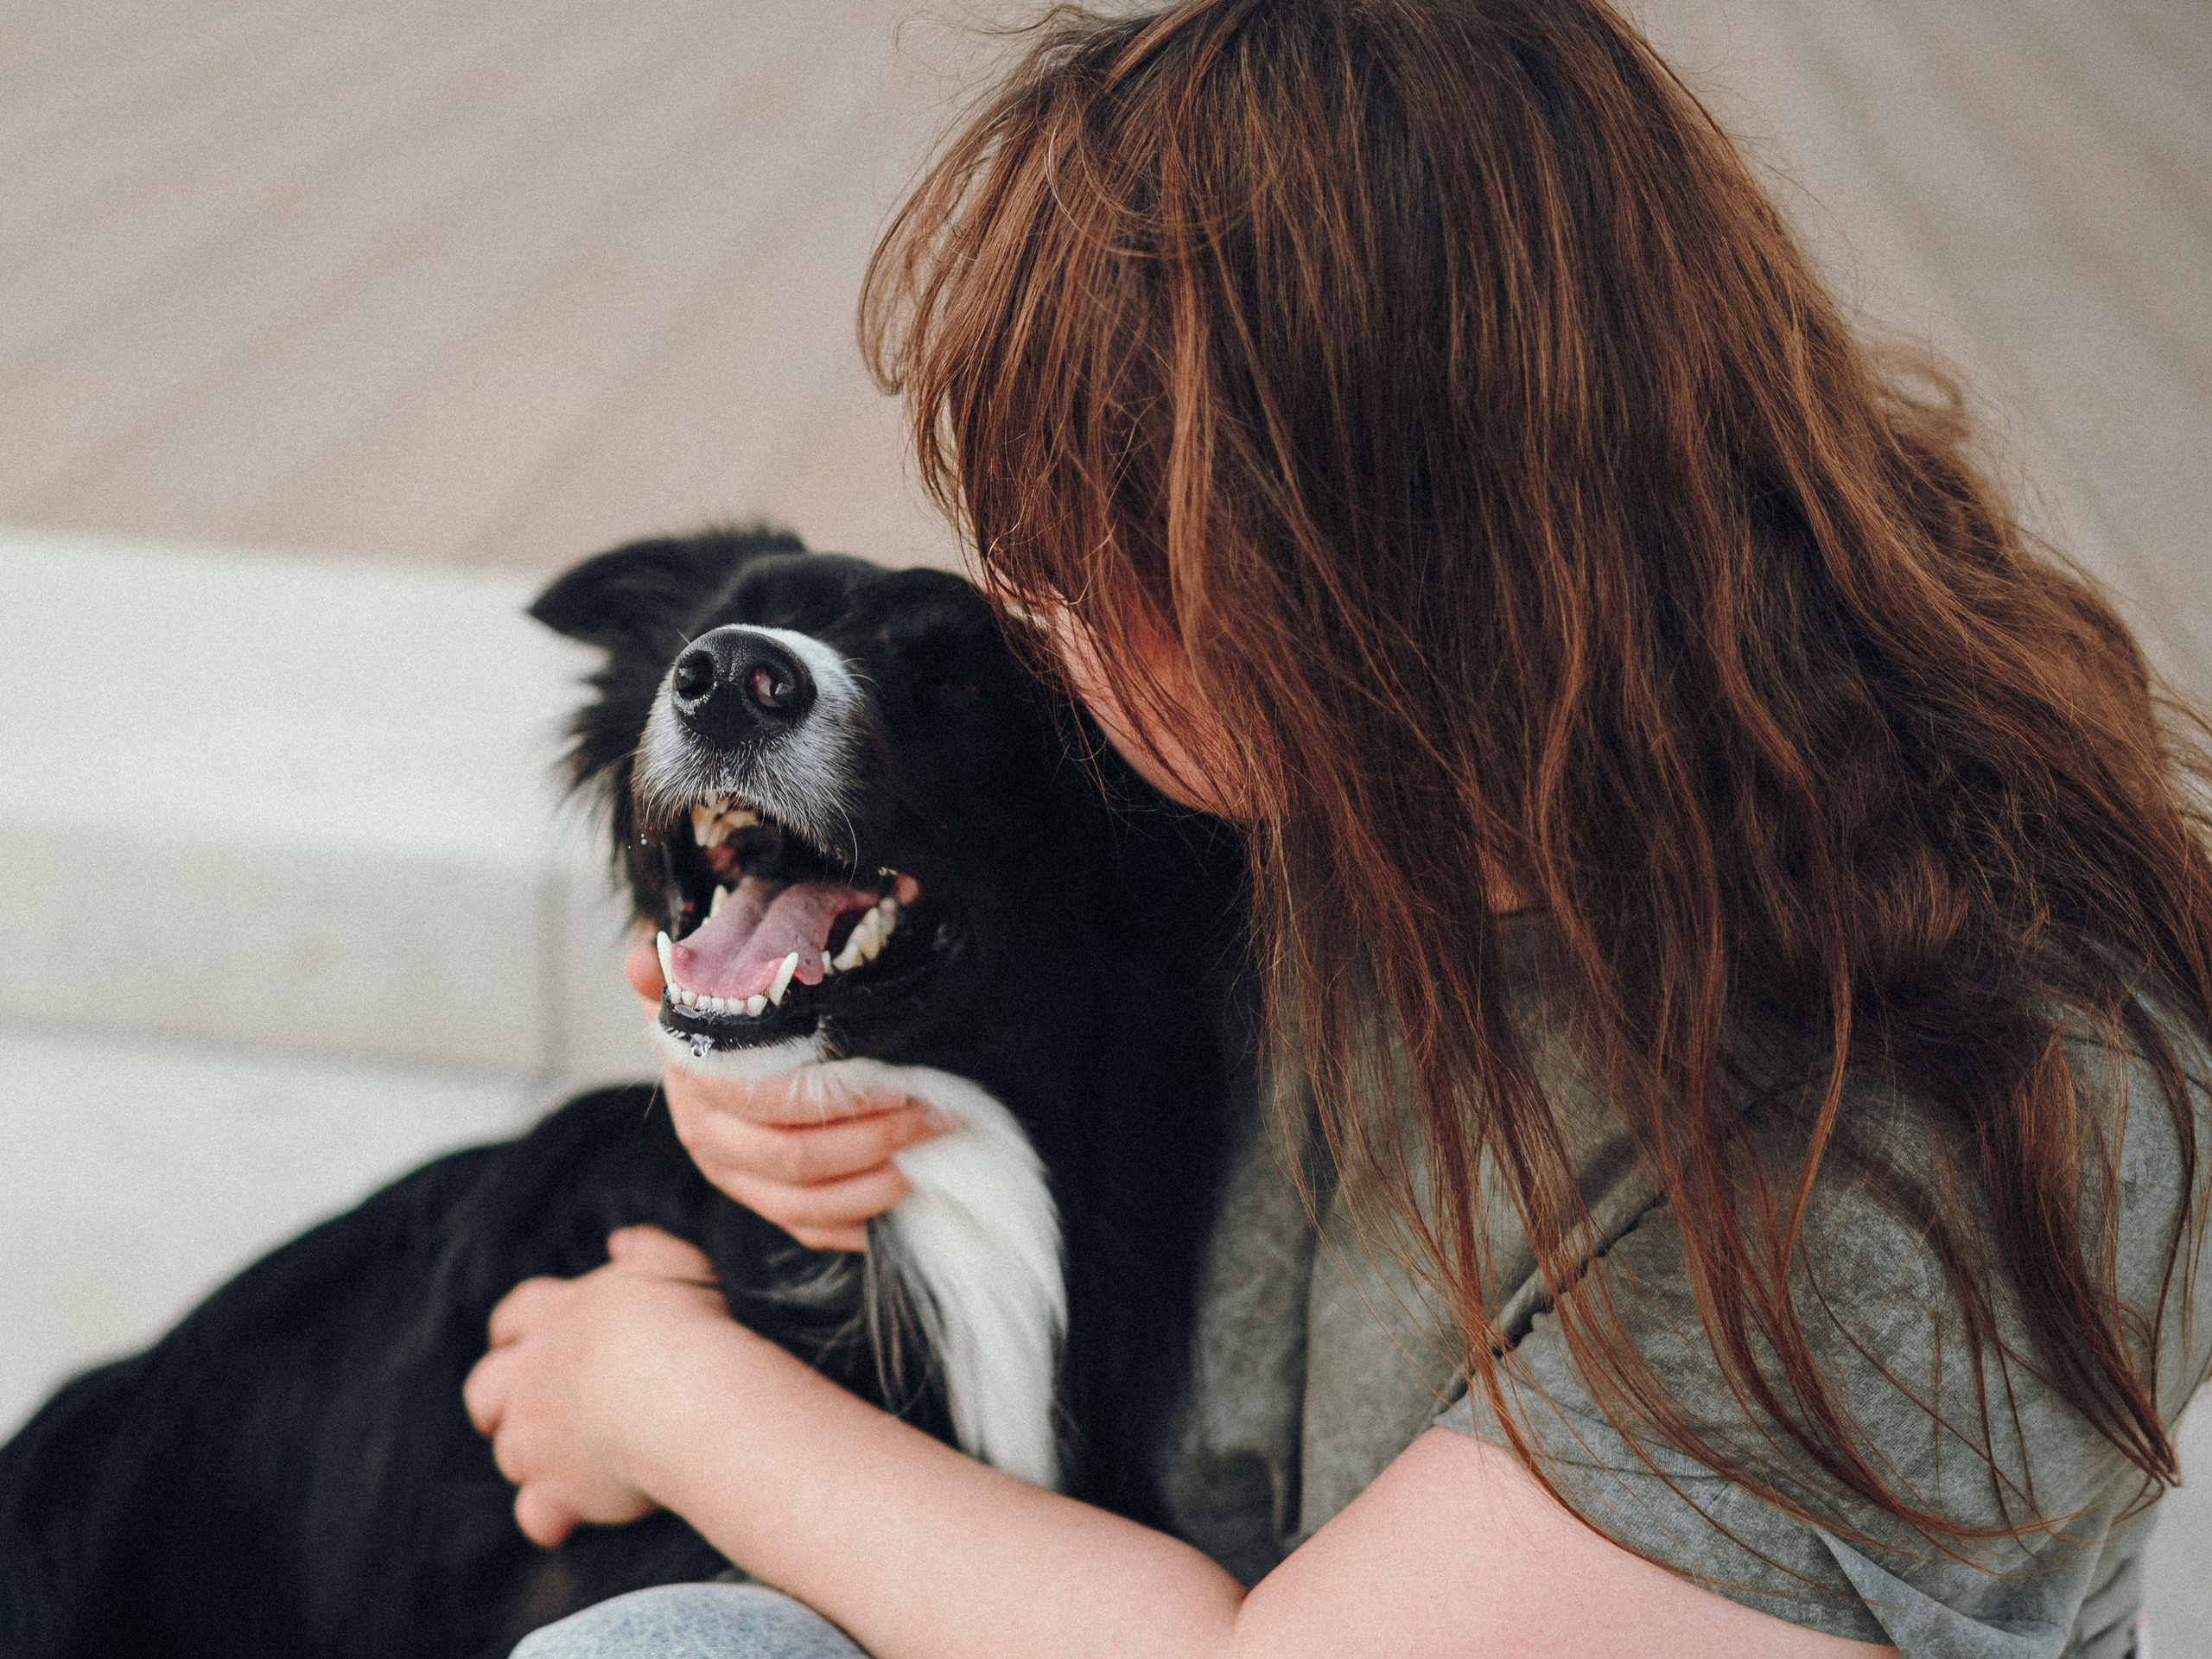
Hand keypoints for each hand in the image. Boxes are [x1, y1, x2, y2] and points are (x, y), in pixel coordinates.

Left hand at [463, 1226, 739, 1547]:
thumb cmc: (688, 1324)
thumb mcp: (675, 1265)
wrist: (689, 1393)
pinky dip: (547, 1517)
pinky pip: (535, 1514)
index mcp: (559, 1315)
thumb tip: (621, 1241)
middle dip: (495, 1402)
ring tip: (571, 1462)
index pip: (514, 1316)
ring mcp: (539, 1434)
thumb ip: (645, 1249)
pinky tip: (568, 1519)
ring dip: (531, 1458)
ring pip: (509, 1452)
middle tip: (523, 1411)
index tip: (522, 1340)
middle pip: (485, 1389)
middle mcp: (534, 1374)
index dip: (514, 1331)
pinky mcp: (558, 1486)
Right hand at [625, 929, 952, 1249]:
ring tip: (928, 1156)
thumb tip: (637, 959)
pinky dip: (857, 1224)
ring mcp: (735, 1179)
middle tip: (936, 1117)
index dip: (843, 1102)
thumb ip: (681, 967)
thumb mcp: (701, 977)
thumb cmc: (721, 1008)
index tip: (903, 1084)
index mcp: (700, 1085)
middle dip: (877, 1142)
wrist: (702, 1045)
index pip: (774, 1105)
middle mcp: (711, 1140)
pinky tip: (903, 1204)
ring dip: (875, 1187)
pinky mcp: (759, 1204)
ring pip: (805, 1206)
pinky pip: (809, 1231)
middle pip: (796, 1160)